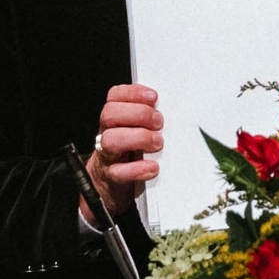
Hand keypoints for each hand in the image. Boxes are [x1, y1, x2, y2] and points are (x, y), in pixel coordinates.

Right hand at [84, 84, 163, 221]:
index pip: (114, 96)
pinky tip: (152, 167)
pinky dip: (137, 169)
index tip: (154, 97)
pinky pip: (118, 172)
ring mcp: (107, 155)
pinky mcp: (111, 177)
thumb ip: (148, 118)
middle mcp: (106, 133)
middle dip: (138, 114)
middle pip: (110, 114)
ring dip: (138, 138)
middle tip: (159, 122)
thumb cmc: (129, 152)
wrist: (110, 185)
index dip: (133, 93)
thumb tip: (172, 109)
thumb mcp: (136, 130)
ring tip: (158, 143)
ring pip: (111, 140)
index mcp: (114, 119)